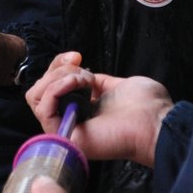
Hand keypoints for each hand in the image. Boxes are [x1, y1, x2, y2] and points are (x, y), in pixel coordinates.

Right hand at [26, 52, 173, 166]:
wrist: (156, 123)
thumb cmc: (146, 107)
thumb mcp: (115, 84)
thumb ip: (95, 82)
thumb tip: (81, 73)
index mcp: (80, 110)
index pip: (50, 85)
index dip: (58, 66)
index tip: (78, 56)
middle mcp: (69, 119)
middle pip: (38, 89)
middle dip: (56, 70)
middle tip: (83, 72)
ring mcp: (66, 129)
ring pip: (36, 97)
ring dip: (56, 79)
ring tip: (82, 79)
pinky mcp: (65, 136)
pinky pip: (43, 109)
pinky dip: (55, 89)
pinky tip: (76, 83)